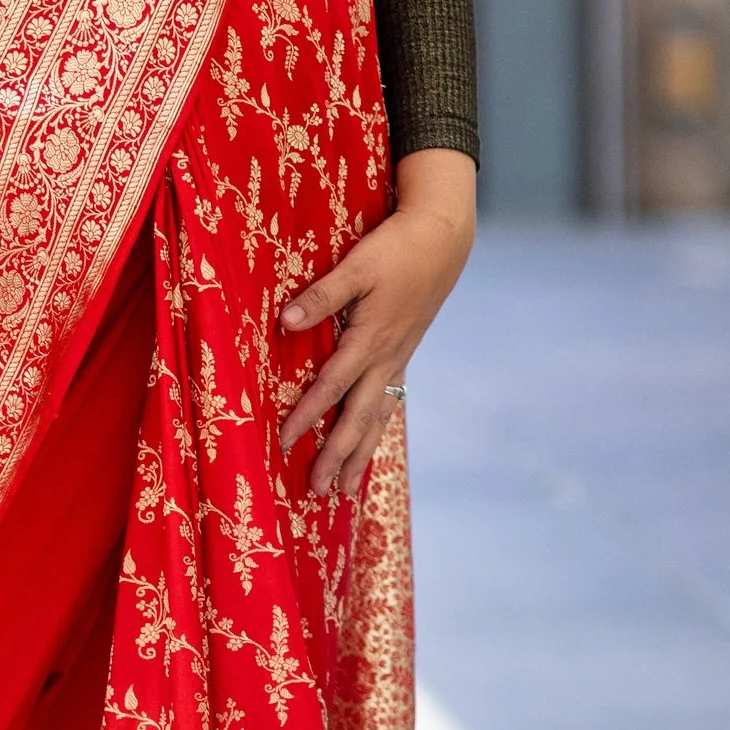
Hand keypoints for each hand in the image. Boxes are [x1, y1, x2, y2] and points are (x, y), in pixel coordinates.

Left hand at [279, 148, 475, 493]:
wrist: (443, 238)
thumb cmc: (397, 248)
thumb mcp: (357, 266)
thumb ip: (322, 296)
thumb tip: (285, 322)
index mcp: (369, 339)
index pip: (331, 387)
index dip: (307, 415)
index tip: (285, 442)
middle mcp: (385, 358)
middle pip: (359, 417)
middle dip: (338, 455)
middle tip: (319, 491)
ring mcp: (398, 358)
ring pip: (378, 416)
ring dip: (360, 453)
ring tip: (346, 488)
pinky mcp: (404, 352)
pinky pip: (389, 402)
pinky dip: (377, 428)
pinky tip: (370, 442)